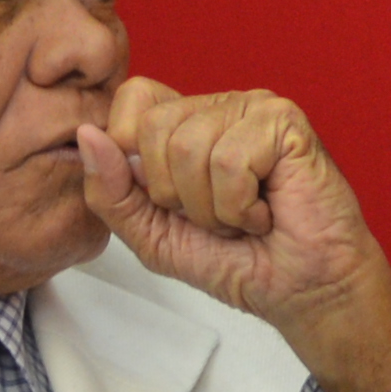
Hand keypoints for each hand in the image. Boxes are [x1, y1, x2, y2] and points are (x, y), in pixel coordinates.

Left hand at [77, 77, 390, 391]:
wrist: (303, 292)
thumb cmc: (238, 261)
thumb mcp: (151, 234)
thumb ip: (109, 191)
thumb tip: (88, 135)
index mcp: (186, 122)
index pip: (132, 100)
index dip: (135, 155)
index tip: (171, 201)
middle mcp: (219, 106)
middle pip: (152, 129)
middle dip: (175, 196)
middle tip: (218, 216)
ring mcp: (254, 109)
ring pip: (188, 147)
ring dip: (211, 208)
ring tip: (245, 217)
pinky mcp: (284, 123)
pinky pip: (228, 161)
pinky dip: (240, 206)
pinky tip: (267, 212)